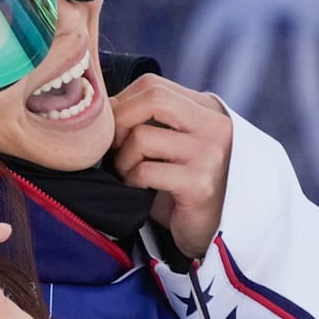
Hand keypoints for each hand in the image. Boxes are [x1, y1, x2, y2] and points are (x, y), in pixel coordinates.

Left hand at [110, 75, 232, 258]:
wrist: (211, 233)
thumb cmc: (182, 188)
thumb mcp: (173, 144)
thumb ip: (153, 120)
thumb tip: (104, 105)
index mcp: (207, 110)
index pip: (153, 85)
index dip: (122, 103)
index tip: (114, 129)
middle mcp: (214, 126)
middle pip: (152, 98)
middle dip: (118, 121)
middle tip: (113, 148)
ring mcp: (210, 154)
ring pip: (141, 137)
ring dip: (122, 159)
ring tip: (128, 174)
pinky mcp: (200, 184)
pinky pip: (144, 171)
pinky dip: (131, 180)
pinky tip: (138, 190)